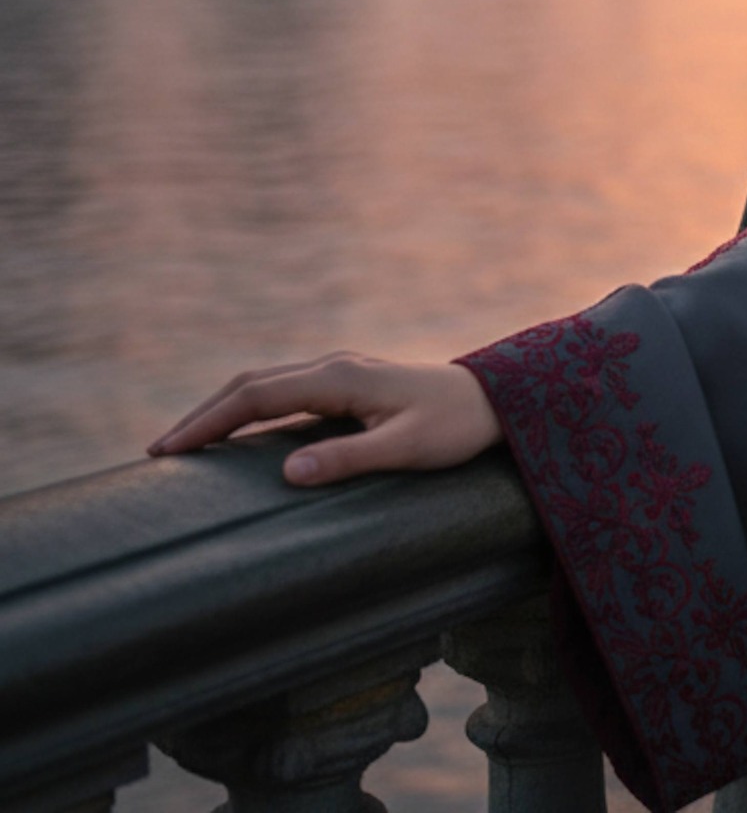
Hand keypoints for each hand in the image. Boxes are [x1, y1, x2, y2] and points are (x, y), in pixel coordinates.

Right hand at [148, 354, 503, 485]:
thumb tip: (288, 471)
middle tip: (160, 452)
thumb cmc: (455, 426)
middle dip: (204, 414)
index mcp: (341, 378)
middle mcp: (335, 366)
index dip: (210, 422)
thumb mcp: (406, 448)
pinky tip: (240, 432)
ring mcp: (342, 371)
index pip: (258, 396)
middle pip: (253, 383)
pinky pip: (287, 391)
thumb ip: (350, 459)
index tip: (169, 450)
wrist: (496, 399)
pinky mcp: (350, 383)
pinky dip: (251, 407)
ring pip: (268, 383)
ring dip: (224, 408)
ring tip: (186, 443)